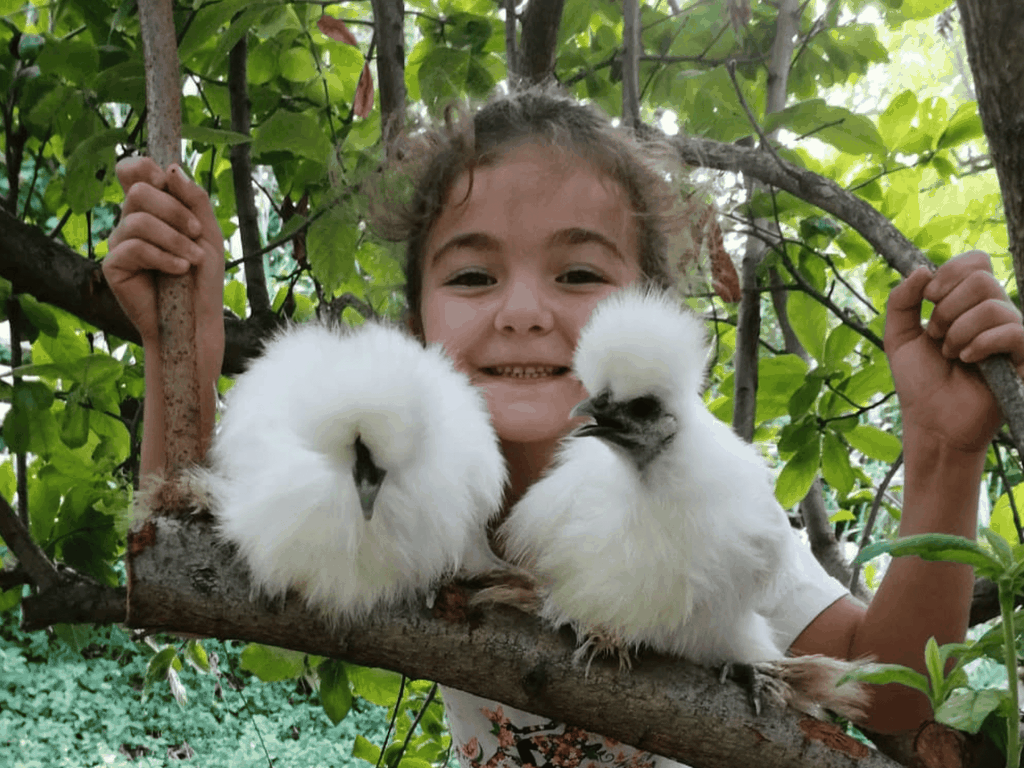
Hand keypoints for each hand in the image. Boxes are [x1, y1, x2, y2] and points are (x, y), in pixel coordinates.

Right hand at [103, 157, 224, 382]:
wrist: (197, 319)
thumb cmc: (203, 277)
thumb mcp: (208, 233)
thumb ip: (194, 199)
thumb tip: (171, 169)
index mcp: (152, 209)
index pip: (133, 171)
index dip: (145, 168)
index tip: (168, 184)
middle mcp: (131, 222)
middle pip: (139, 191)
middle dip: (175, 211)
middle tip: (197, 234)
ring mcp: (120, 243)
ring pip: (138, 219)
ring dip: (174, 238)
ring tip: (193, 260)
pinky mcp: (114, 266)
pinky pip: (134, 248)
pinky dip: (164, 257)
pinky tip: (179, 270)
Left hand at [885, 250, 1023, 452]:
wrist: (932, 421)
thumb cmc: (918, 381)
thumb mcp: (898, 337)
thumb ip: (902, 301)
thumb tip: (922, 269)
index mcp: (967, 303)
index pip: (976, 262)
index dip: (951, 273)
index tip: (929, 298)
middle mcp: (993, 313)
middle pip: (982, 279)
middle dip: (948, 308)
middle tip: (937, 336)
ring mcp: (1009, 334)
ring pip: (993, 305)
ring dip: (960, 330)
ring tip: (952, 354)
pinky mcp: (1022, 357)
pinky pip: (1013, 331)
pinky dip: (981, 343)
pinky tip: (968, 359)